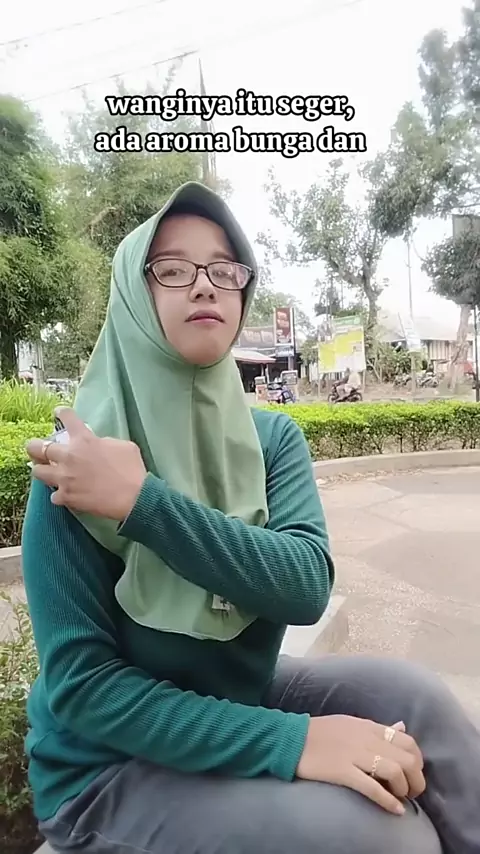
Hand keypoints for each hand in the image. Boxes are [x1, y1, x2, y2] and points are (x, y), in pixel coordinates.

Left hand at [26, 408, 146, 520]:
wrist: (134, 496)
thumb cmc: (132, 469)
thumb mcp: (122, 445)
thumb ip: (104, 442)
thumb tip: (97, 445)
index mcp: (84, 440)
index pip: (68, 418)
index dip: (62, 413)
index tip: (59, 412)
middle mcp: (69, 456)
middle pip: (37, 447)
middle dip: (35, 446)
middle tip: (37, 449)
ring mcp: (64, 478)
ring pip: (37, 471)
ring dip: (41, 470)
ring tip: (46, 471)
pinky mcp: (66, 497)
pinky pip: (53, 495)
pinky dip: (59, 494)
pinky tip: (65, 494)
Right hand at [296, 715, 424, 815]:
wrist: (291, 738)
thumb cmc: (322, 732)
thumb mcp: (352, 724)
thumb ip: (377, 728)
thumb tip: (401, 727)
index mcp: (369, 726)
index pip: (408, 740)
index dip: (417, 760)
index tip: (414, 773)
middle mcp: (366, 738)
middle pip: (406, 758)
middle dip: (416, 779)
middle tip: (412, 791)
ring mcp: (354, 754)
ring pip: (394, 771)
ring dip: (404, 789)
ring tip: (402, 799)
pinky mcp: (342, 770)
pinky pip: (372, 787)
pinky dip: (388, 800)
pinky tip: (395, 810)